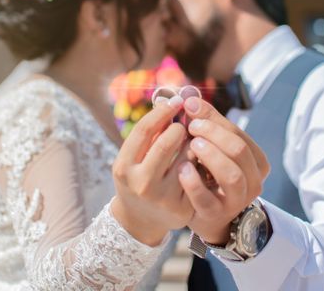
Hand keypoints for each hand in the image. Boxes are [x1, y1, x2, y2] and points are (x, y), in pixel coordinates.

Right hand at [111, 95, 193, 245]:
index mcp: (124, 167)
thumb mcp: (131, 158)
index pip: (145, 129)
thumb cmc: (136, 178)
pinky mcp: (182, 207)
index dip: (162, 111)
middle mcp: (141, 183)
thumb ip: (148, 134)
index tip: (175, 102)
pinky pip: (198, 173)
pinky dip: (200, 162)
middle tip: (184, 125)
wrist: (139, 220)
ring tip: (190, 143)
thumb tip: (170, 102)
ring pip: (187, 155)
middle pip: (168, 140)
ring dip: (192, 143)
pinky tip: (198, 161)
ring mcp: (163, 197)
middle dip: (180, 128)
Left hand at [178, 97, 269, 243]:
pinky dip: (194, 182)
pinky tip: (182, 169)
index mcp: (256, 161)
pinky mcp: (215, 215)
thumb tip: (190, 99)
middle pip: (238, 150)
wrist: (207, 214)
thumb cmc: (210, 173)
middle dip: (213, 133)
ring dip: (210, 155)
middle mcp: (253, 181)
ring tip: (192, 144)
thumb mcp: (214, 147)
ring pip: (231, 174)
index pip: (238, 134)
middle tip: (191, 126)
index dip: (214, 119)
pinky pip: (207, 198)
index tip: (190, 107)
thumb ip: (206, 123)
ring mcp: (236, 200)